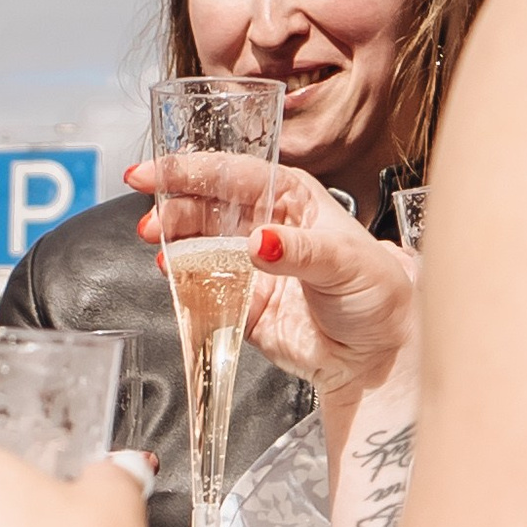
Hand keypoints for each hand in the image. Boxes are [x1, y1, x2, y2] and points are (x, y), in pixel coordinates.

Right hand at [129, 162, 419, 407]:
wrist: (376, 356)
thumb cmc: (376, 295)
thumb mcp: (343, 261)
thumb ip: (298, 250)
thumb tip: (257, 242)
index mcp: (291, 199)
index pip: (233, 175)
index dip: (190, 170)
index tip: (152, 173)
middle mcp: (267, 226)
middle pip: (208, 207)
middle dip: (175, 209)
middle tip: (151, 221)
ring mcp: (251, 267)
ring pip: (200, 245)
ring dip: (175, 243)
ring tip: (157, 245)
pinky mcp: (242, 306)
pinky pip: (205, 291)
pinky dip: (185, 285)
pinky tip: (173, 277)